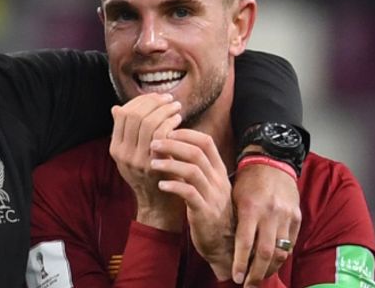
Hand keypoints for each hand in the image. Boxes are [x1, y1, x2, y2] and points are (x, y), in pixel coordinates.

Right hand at [109, 93, 182, 230]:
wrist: (158, 203)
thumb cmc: (149, 174)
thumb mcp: (131, 154)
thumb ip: (125, 132)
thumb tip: (116, 108)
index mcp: (115, 147)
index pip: (123, 113)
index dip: (140, 101)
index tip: (155, 97)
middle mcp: (122, 153)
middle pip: (135, 115)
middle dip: (153, 102)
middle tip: (168, 99)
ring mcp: (137, 160)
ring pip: (148, 123)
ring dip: (164, 110)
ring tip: (175, 107)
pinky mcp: (153, 164)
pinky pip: (160, 135)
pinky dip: (170, 123)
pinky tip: (178, 120)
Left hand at [150, 129, 233, 280]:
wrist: (223, 243)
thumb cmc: (209, 210)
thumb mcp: (206, 185)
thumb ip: (193, 166)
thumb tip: (171, 145)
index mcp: (218, 170)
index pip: (206, 141)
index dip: (185, 133)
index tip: (166, 131)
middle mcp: (218, 180)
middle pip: (197, 152)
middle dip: (172, 144)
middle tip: (152, 143)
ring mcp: (213, 196)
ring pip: (193, 170)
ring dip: (170, 163)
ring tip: (152, 163)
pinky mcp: (205, 212)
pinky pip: (190, 194)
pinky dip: (174, 186)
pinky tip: (161, 184)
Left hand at [232, 163, 300, 286]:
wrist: (272, 162)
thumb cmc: (247, 181)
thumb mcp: (234, 196)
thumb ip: (234, 220)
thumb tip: (228, 247)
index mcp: (251, 208)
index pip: (245, 242)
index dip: (241, 263)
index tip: (236, 278)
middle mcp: (270, 213)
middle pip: (266, 253)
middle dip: (256, 274)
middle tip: (248, 286)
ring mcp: (286, 216)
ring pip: (281, 252)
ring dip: (270, 269)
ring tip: (259, 278)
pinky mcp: (297, 217)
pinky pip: (291, 244)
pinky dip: (281, 257)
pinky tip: (272, 265)